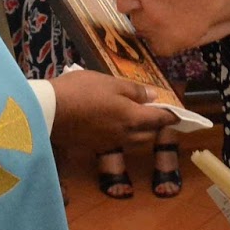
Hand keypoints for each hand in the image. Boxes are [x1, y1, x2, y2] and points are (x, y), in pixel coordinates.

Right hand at [47, 69, 174, 150]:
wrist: (50, 111)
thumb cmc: (82, 90)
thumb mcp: (110, 82)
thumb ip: (134, 91)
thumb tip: (154, 97)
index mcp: (132, 118)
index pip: (160, 119)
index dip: (172, 116)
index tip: (179, 114)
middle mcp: (125, 135)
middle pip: (148, 134)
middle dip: (156, 125)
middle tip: (157, 113)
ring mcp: (109, 143)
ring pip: (134, 140)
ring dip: (140, 131)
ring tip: (137, 118)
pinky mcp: (94, 146)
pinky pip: (117, 142)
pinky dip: (123, 135)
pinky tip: (115, 124)